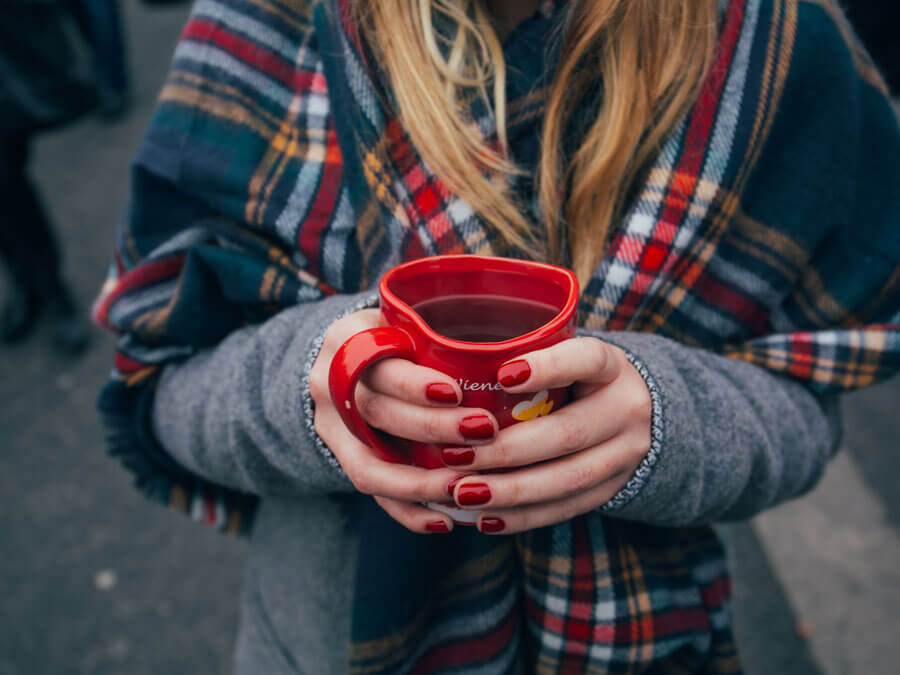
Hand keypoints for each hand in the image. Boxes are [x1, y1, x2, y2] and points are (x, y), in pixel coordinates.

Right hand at [308, 309, 500, 533]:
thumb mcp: (406, 319)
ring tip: (465, 488)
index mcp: (347, 339)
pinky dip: (408, 511)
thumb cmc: (396, 336)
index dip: (414, 384)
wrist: (346, 362)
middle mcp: (329, 384)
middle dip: (431, 428)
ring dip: (420, 482)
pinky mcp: (341, 459)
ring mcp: (330, 427)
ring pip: (368, 465)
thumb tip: (518, 351)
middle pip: (376, 413)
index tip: (456, 392)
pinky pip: (372, 493)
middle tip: (484, 432)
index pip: (377, 363)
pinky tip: (446, 520)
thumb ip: (439, 332)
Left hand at [443, 337, 651, 533]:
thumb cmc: (577, 378)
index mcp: (611, 367)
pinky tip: (485, 518)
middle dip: (507, 450)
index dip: (548, 367)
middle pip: (568, 433)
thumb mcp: (566, 355)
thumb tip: (453, 366)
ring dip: (510, 491)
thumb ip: (526, 357)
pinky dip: (523, 516)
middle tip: (454, 456)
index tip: (502, 375)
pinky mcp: (612, 489)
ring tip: (463, 493)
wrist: (638, 415)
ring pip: (567, 479)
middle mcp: (626, 409)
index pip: (587, 360)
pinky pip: (566, 507)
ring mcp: (625, 454)